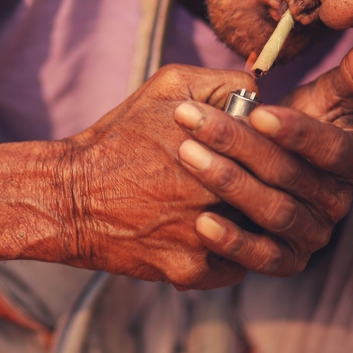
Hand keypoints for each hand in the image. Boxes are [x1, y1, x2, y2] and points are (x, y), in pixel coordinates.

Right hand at [63, 64, 258, 288]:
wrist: (71, 198)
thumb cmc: (121, 136)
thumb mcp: (169, 87)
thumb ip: (223, 82)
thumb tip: (263, 93)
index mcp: (219, 145)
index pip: (279, 147)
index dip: (280, 145)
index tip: (271, 145)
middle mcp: (216, 194)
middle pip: (273, 192)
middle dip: (271, 184)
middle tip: (259, 178)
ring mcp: (205, 236)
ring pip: (260, 233)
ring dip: (257, 220)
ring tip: (243, 204)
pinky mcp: (191, 270)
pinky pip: (235, 265)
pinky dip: (233, 250)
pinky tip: (220, 231)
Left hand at [172, 29, 352, 276]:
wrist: (254, 171)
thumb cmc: (289, 124)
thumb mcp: (322, 95)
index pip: (333, 149)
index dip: (297, 132)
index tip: (257, 110)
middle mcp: (339, 202)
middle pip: (291, 176)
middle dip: (239, 144)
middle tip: (192, 119)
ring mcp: (314, 235)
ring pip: (274, 211)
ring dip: (228, 184)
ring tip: (186, 155)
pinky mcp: (286, 262)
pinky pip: (262, 258)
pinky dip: (233, 242)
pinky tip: (201, 222)